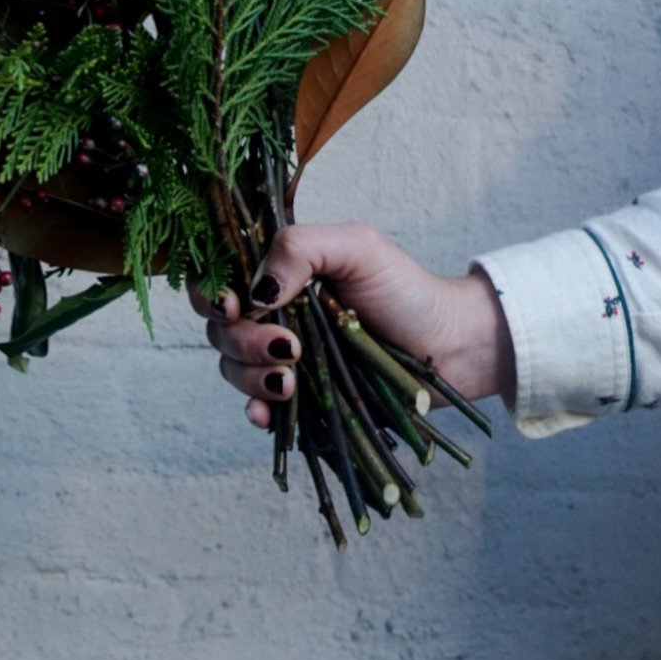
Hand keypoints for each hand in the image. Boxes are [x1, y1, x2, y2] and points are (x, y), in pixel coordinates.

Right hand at [189, 221, 514, 429]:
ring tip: (293, 379)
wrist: (451, 346)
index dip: (209, 293)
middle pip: (219, 329)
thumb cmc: (405, 289)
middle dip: (242, 340)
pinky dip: (258, 411)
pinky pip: (259, 409)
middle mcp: (272, 315)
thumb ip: (299, 249)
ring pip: (233, 368)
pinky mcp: (301, 399)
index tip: (232, 306)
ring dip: (252, 376)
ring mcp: (283, 358)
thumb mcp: (356, 248)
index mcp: (277, 273)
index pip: (217, 278)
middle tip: (288, 346)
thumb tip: (256, 290)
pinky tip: (272, 411)